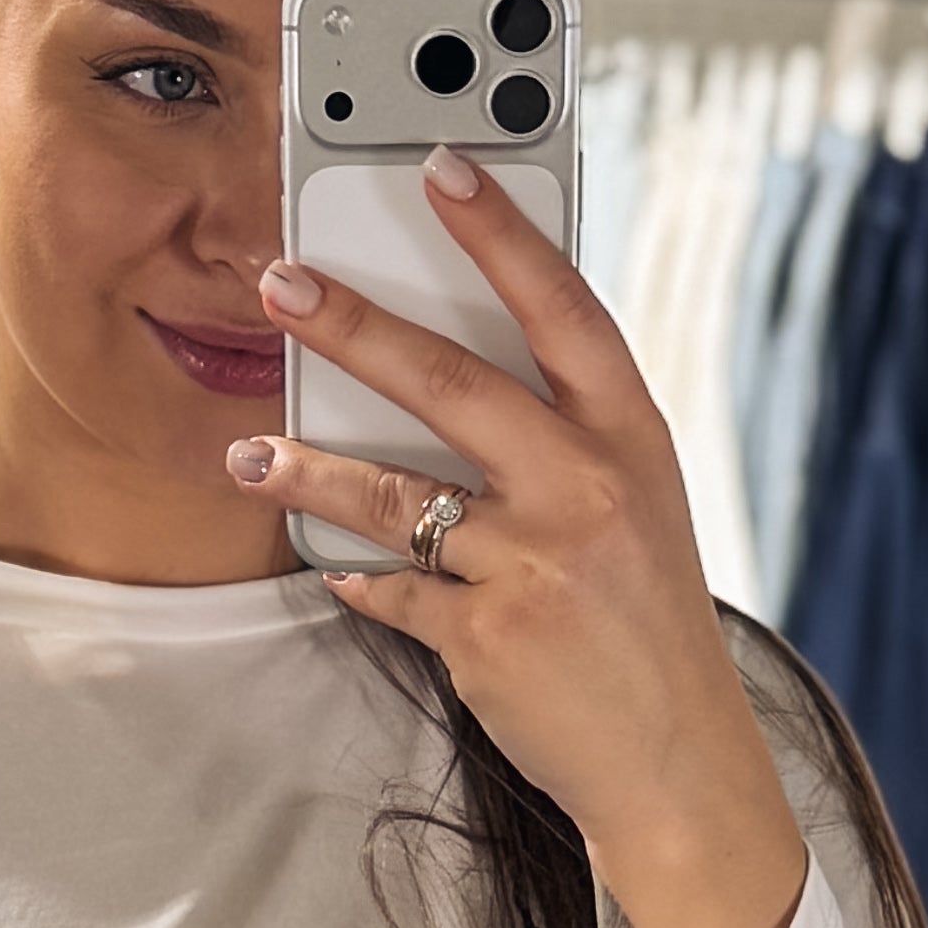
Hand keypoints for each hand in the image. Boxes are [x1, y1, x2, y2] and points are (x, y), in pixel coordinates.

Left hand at [229, 164, 805, 927]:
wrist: (678, 764)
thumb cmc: (645, 622)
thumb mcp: (637, 506)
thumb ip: (563, 434)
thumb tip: (451, 360)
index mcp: (633, 439)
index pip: (564, 309)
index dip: (502, 234)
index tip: (443, 162)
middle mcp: (589, 491)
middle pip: (456, 384)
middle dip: (357, 325)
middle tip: (280, 281)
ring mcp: (537, 567)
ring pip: (396, 495)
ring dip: (309, 468)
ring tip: (249, 452)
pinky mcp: (487, 641)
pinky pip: (390, 590)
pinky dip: (350, 574)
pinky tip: (320, 557)